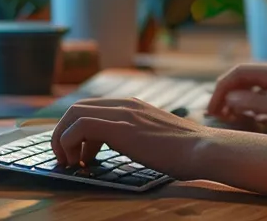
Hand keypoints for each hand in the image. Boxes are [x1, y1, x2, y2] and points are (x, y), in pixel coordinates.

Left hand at [50, 98, 213, 178]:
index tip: (78, 153)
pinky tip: (80, 163)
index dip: (76, 129)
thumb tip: (124, 148)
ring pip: (73, 114)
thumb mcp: (156, 137)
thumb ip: (137, 136)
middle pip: (76, 107)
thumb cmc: (186, 151)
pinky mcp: (121, 127)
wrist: (202, 150)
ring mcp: (123, 113)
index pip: (91, 107)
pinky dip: (70, 143)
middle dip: (64, 133)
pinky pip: (79, 127)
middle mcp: (125, 104)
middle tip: (68, 158)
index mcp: (133, 105)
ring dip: (63, 139)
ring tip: (71, 162)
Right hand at [206, 63, 266, 133]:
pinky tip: (245, 117)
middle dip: (226, 94)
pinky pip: (257, 95)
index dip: (222, 88)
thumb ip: (252, 103)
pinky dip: (247, 105)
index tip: (213, 107)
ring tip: (228, 117)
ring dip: (235, 100)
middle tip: (215, 113)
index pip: (238, 73)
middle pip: (240, 79)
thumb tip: (229, 99)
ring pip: (248, 87)